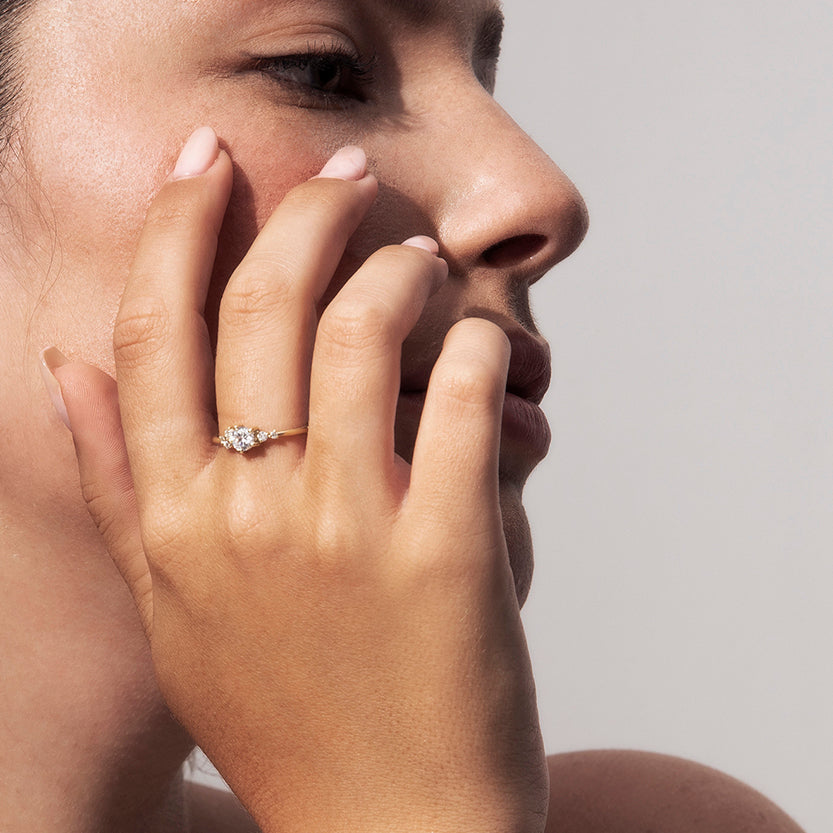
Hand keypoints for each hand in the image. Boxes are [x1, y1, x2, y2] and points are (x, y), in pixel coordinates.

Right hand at [50, 128, 547, 832]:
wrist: (388, 828)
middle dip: (305, 211)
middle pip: (262, 306)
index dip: (176, 226)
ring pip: (366, 330)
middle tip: (342, 175)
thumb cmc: (285, 715)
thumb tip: (64, 367)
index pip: (152, 332)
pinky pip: (463, 396)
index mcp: (175, 520)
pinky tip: (481, 339)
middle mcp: (248, 511)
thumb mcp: (171, 607)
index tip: (207, 160)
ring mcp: (348, 529)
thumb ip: (116, 484)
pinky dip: (477, 345)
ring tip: (416, 259)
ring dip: (399, 268)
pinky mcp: (447, 548)